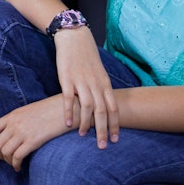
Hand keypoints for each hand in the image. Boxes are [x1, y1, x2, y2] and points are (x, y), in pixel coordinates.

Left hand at [0, 96, 69, 171]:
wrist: (67, 108)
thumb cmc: (50, 110)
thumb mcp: (29, 111)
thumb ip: (18, 120)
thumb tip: (12, 132)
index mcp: (12, 115)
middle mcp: (14, 124)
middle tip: (6, 158)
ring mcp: (23, 132)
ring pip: (5, 152)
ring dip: (8, 161)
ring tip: (14, 163)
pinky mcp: (33, 141)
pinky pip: (17, 157)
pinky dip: (16, 164)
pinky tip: (19, 166)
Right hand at [54, 28, 119, 146]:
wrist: (74, 38)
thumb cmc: (87, 57)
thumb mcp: (99, 73)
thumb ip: (101, 89)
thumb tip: (103, 106)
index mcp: (105, 83)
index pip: (114, 108)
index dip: (115, 124)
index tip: (116, 139)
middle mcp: (95, 84)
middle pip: (102, 111)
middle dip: (104, 130)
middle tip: (103, 146)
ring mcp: (81, 82)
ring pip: (87, 107)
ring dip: (86, 124)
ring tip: (83, 136)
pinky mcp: (67, 79)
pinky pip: (68, 99)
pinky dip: (68, 112)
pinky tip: (67, 123)